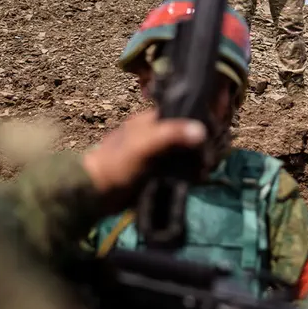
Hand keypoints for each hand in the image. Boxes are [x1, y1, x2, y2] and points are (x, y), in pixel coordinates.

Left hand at [81, 109, 205, 211]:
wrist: (95, 194)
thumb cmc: (118, 164)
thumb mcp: (144, 145)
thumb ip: (171, 134)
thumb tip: (202, 130)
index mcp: (150, 121)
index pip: (182, 114)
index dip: (198, 122)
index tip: (212, 136)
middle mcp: (155, 134)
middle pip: (185, 135)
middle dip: (199, 146)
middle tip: (208, 160)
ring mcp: (156, 155)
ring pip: (184, 153)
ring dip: (195, 162)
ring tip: (204, 172)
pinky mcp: (156, 173)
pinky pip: (178, 170)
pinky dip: (187, 174)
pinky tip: (195, 180)